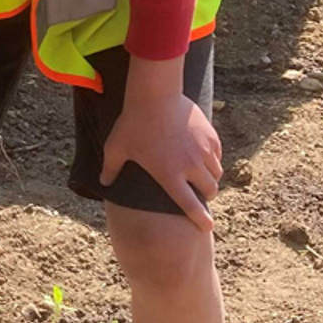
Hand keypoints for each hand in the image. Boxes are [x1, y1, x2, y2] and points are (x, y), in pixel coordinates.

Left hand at [101, 88, 219, 231]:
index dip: (200, 219)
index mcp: (170, 175)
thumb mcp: (116, 147)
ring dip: (211, 179)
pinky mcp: (211, 137)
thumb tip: (104, 183)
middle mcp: (191, 166)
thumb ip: (111, 168)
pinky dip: (214, 161)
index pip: (190, 205)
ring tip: (202, 177)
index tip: (207, 227)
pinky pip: (218, 156)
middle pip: (209, 191)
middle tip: (199, 195)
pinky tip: (205, 157)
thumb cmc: (133, 123)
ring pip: (217, 174)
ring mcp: (204, 151)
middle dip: (206, 196)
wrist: (155, 95)